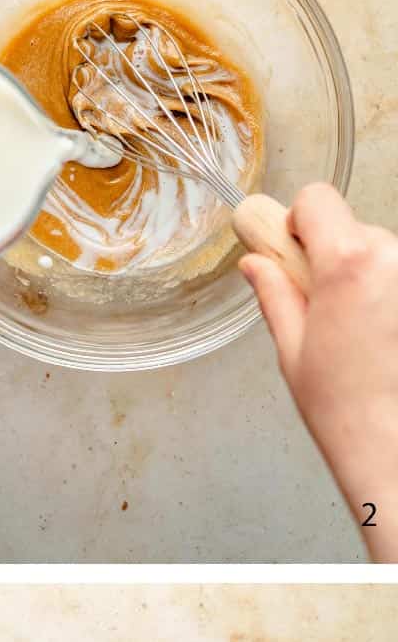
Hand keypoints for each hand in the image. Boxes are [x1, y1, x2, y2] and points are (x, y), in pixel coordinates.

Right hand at [241, 184, 397, 561]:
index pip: (318, 199)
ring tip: (354, 331)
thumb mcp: (291, 347)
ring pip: (379, 251)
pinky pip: (393, 276)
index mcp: (347, 264)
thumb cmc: (344, 406)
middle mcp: (390, 258)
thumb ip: (274, 293)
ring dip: (362, 277)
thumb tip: (256, 264)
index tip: (291, 249)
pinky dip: (383, 295)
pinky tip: (377, 335)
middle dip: (330, 255)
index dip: (298, 221)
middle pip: (350, 226)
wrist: (391, 442)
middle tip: (320, 306)